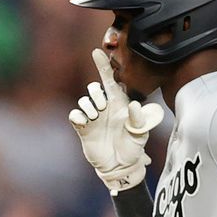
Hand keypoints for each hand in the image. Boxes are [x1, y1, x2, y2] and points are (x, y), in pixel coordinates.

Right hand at [69, 49, 163, 193]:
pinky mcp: (83, 128)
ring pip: (84, 100)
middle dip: (96, 93)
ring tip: (96, 118)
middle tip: (103, 108)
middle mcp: (105, 108)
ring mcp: (93, 117)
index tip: (97, 51)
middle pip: (94, 88)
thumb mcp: (141, 134)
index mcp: (119, 104)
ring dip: (89, 106)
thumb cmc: (133, 147)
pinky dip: (79, 116)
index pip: (110, 81)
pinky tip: (86, 122)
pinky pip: (75, 114)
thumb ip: (140, 119)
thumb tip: (135, 105)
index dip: (103, 66)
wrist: (120, 165)